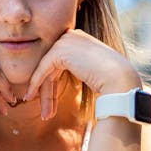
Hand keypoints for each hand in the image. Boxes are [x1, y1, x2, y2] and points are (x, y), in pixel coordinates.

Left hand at [23, 29, 140, 120]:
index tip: (50, 102)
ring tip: (44, 115)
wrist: (120, 80)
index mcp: (80, 39)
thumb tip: (59, 76)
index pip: (60, 61)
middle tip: (46, 112)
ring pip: (46, 69)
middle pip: (52, 66)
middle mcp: (72, 35)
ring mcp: (66, 41)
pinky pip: (43, 69)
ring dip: (44, 93)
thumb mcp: (91, 71)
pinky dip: (36, 83)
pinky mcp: (60, 50)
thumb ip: (78, 68)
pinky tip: (31, 96)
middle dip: (48, 90)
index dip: (53, 83)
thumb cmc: (111, 81)